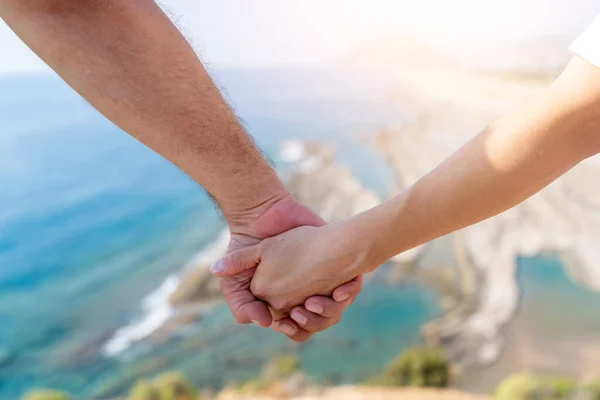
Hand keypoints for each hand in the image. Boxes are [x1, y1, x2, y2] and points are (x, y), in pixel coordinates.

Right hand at [218, 195, 362, 340]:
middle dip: (314, 321)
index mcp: (284, 304)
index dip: (294, 329)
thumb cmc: (246, 249)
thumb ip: (241, 305)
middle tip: (301, 309)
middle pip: (319, 323)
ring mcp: (321, 282)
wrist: (262, 216)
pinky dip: (347, 293)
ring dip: (329, 310)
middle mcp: (305, 295)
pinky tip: (339, 290)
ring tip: (314, 301)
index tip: (287, 321)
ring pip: (335, 311)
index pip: (297, 329)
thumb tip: (264, 323)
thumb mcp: (234, 280)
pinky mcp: (335, 266)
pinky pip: (350, 290)